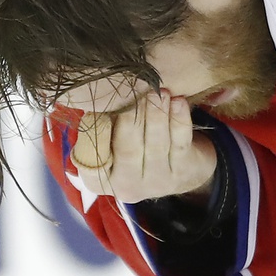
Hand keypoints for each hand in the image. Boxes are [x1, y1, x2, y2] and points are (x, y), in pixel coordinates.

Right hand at [70, 90, 217, 203]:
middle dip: (132, 118)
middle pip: (128, 150)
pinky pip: (181, 143)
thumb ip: (106, 124)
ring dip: (157, 114)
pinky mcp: (184, 173)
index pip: (91, 160)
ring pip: (156, 145)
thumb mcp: (115, 140)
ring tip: (159, 92)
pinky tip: (179, 102)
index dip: (96, 134)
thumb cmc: (139, 144)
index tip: (98, 109)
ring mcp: (158, 182)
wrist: (185, 169)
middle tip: (137, 91)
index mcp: (100, 179)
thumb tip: (99, 96)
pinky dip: (179, 120)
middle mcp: (126, 185)